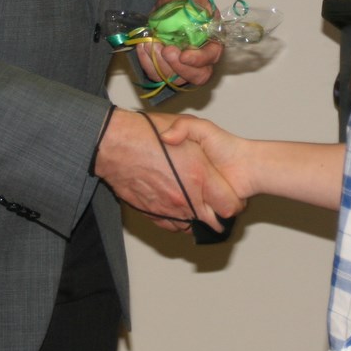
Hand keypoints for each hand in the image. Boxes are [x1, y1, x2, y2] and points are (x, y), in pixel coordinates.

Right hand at [94, 109, 244, 231]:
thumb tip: (208, 159)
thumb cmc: (147, 133)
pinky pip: (172, 226)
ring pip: (191, 226)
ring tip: (199, 206)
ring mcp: (168, 208)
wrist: (115, 144)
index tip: (234, 200)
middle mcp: (185, 197)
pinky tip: (180, 209)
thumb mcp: (186, 124)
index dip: (234, 205)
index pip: (229, 207)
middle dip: (219, 217)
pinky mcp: (151, 213)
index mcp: (199, 176)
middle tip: (219, 207)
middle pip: (212, 223)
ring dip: (197, 219)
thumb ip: (205, 143)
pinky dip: (179, 221)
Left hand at [141, 0, 224, 87]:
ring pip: (175, 79)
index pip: (211, 57)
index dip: (198, 60)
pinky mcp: (166, 68)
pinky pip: (157, 75)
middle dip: (179, 67)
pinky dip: (148, 63)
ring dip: (160, 64)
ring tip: (150, 43)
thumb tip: (199, 11)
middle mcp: (201, 58)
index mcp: (212, 40)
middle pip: (197, 76)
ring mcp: (183, 66)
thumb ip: (197, 3)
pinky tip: (144, 46)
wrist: (167, 4)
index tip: (183, 55)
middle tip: (165, 50)